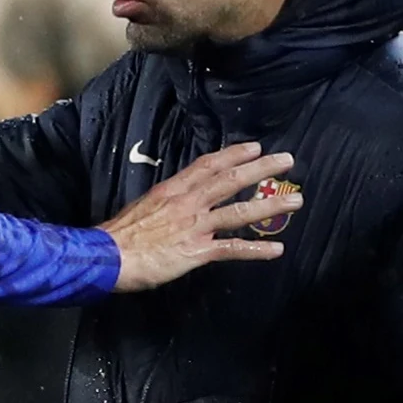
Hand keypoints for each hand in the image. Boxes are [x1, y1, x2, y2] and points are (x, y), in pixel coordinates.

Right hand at [100, 142, 298, 292]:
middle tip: (287, 160)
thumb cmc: (119, 235)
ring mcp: (195, 226)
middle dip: (262, 169)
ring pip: (240, 212)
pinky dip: (256, 250)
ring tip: (295, 200)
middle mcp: (188, 203)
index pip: (208, 165)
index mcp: (173, 190)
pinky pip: (232, 248)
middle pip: (231, 180)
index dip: (234, 154)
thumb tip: (175, 202)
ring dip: (270, 205)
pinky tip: (276, 249)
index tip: (254, 147)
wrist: (107, 256)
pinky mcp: (197, 251)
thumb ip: (164, 202)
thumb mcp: (142, 206)